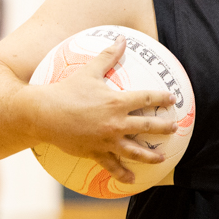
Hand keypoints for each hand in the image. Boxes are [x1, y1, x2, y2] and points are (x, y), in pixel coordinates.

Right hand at [33, 37, 176, 183]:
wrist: (44, 113)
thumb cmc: (66, 90)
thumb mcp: (89, 70)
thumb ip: (108, 55)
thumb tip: (122, 38)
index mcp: (116, 102)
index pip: (146, 99)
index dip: (161, 97)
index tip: (172, 98)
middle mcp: (116, 122)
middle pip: (147, 126)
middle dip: (164, 127)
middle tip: (174, 127)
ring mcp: (107, 140)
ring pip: (135, 150)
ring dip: (150, 155)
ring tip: (161, 158)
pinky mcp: (96, 152)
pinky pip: (112, 165)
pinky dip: (123, 174)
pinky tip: (132, 180)